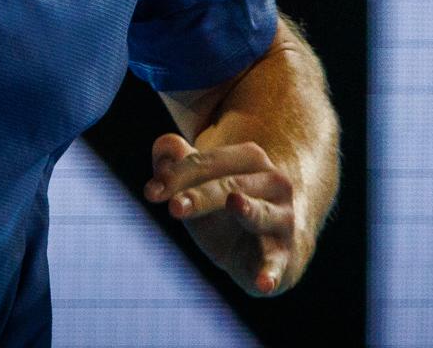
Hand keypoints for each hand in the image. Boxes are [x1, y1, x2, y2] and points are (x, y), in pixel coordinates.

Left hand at [145, 133, 304, 295]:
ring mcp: (282, 219)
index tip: (150, 193)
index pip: (209, 162)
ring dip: (248, 210)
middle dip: (201, 194)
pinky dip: (271, 273)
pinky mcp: (283, 256)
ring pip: (261, 214)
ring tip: (235, 203)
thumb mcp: (200, 186)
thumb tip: (164, 148)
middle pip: (232, 185)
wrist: (268, 247)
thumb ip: (178, 164)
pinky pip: (276, 264)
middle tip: (173, 207)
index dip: (177, 175)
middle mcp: (273, 183)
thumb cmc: (225, 210)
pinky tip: (264, 284)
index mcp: (251, 159)